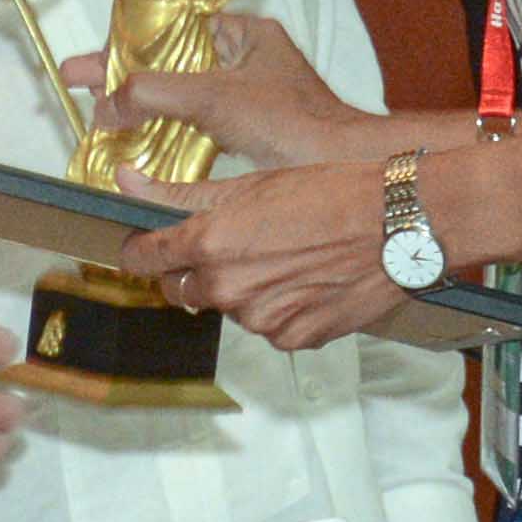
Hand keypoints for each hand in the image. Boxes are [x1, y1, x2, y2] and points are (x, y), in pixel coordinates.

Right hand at [66, 12, 371, 168]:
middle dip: (125, 75)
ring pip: (181, 95)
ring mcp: (249, 98)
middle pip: (171, 61)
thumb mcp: (214, 96)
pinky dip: (164, 132)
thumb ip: (154, 92)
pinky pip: (195, 125)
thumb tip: (104, 102)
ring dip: (142, 106)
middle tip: (79, 85)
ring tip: (98, 117)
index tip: (84, 64)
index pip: (172, 28)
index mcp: (245, 34)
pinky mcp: (250, 134)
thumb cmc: (291, 123)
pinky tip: (137, 147)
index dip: (126, 44)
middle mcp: (246, 60)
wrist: (341, 167)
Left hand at [115, 160, 406, 349]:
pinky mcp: (293, 339)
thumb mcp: (248, 184)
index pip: (143, 258)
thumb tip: (125, 183)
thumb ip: (180, 193)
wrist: (395, 224)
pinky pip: (269, 327)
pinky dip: (279, 308)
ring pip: (230, 308)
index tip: (148, 244)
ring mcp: (260, 320)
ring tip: (285, 257)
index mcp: (207, 245)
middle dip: (196, 270)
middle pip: (183, 289)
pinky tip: (306, 280)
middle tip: (234, 245)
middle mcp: (227, 289)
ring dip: (244, 289)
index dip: (142, 249)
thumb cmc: (329, 193)